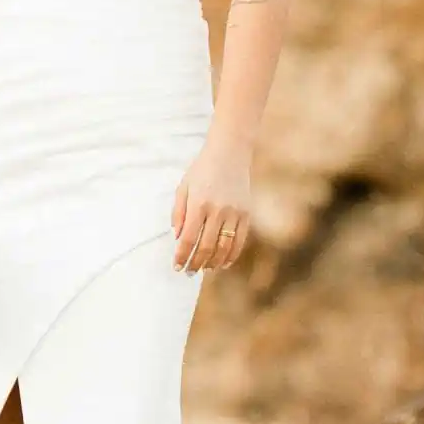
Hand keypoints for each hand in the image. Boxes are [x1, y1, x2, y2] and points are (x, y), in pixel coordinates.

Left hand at [172, 136, 255, 274]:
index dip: (182, 255)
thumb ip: (179, 213)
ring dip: (213, 262)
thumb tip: (178, 238)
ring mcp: (234, 212)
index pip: (188, 238)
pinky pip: (240, 240)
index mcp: (198, 204)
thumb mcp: (184, 186)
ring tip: (205, 269)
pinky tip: (223, 263)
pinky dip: (231, 254)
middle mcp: (217, 210)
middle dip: (196, 263)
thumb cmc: (202, 169)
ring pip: (223, 247)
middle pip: (205, 246)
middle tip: (189, 272)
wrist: (230, 151)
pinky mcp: (246, 213)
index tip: (177, 266)